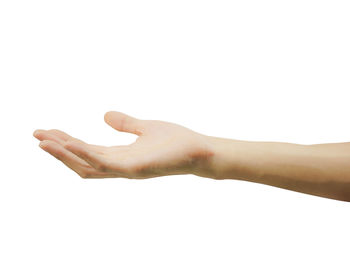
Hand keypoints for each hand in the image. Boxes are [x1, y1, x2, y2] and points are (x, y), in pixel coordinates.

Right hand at [33, 111, 213, 178]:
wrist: (201, 151)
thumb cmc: (176, 142)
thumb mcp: (145, 128)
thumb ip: (125, 124)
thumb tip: (104, 115)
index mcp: (121, 157)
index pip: (87, 152)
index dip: (66, 143)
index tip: (47, 131)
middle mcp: (120, 166)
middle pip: (81, 161)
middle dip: (58, 149)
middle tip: (37, 135)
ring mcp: (127, 170)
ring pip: (87, 166)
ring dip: (64, 154)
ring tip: (42, 141)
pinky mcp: (136, 169)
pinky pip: (104, 164)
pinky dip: (84, 154)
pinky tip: (69, 143)